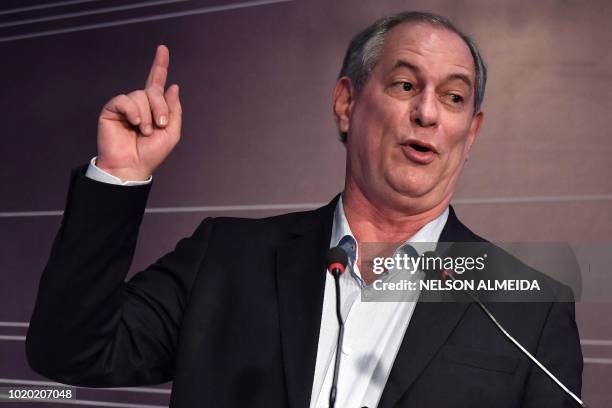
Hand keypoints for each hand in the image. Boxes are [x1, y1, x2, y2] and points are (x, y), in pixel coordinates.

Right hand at [96, 45, 181, 180]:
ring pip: (140, 95)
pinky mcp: (112, 109)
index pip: (157, 83)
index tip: (163, 49)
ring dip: (147, 114)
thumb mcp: (171, 133)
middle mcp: (139, 104)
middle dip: (160, 106)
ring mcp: (125, 106)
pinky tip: (134, 123)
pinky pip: (124, 100)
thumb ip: (174, 110)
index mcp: (153, 108)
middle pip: (153, 89)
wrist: (132, 167)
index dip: (160, 66)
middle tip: (160, 124)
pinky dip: (133, 111)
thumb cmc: (151, 154)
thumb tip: (173, 86)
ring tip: (145, 131)